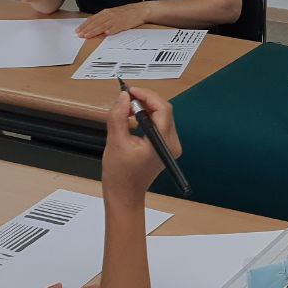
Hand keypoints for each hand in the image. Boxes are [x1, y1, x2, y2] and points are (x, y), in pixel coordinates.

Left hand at [77, 2, 150, 38]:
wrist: (140, 10)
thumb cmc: (127, 13)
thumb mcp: (114, 13)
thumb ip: (104, 18)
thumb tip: (95, 24)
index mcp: (106, 12)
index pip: (93, 19)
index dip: (85, 25)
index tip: (78, 30)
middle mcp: (110, 15)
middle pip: (96, 23)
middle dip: (87, 29)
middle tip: (79, 34)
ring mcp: (117, 19)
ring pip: (103, 26)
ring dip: (95, 31)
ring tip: (88, 36)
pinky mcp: (124, 24)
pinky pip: (116, 27)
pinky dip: (111, 30)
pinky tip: (106, 33)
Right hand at [102, 87, 180, 204]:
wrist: (125, 195)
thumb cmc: (121, 176)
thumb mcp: (115, 142)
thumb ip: (119, 116)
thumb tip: (123, 97)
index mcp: (164, 143)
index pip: (162, 108)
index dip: (146, 96)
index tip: (130, 91)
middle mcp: (172, 143)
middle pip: (163, 111)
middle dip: (144, 102)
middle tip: (125, 99)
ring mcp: (170, 146)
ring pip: (160, 117)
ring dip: (143, 110)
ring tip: (124, 112)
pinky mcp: (164, 148)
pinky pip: (158, 126)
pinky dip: (145, 119)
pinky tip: (130, 121)